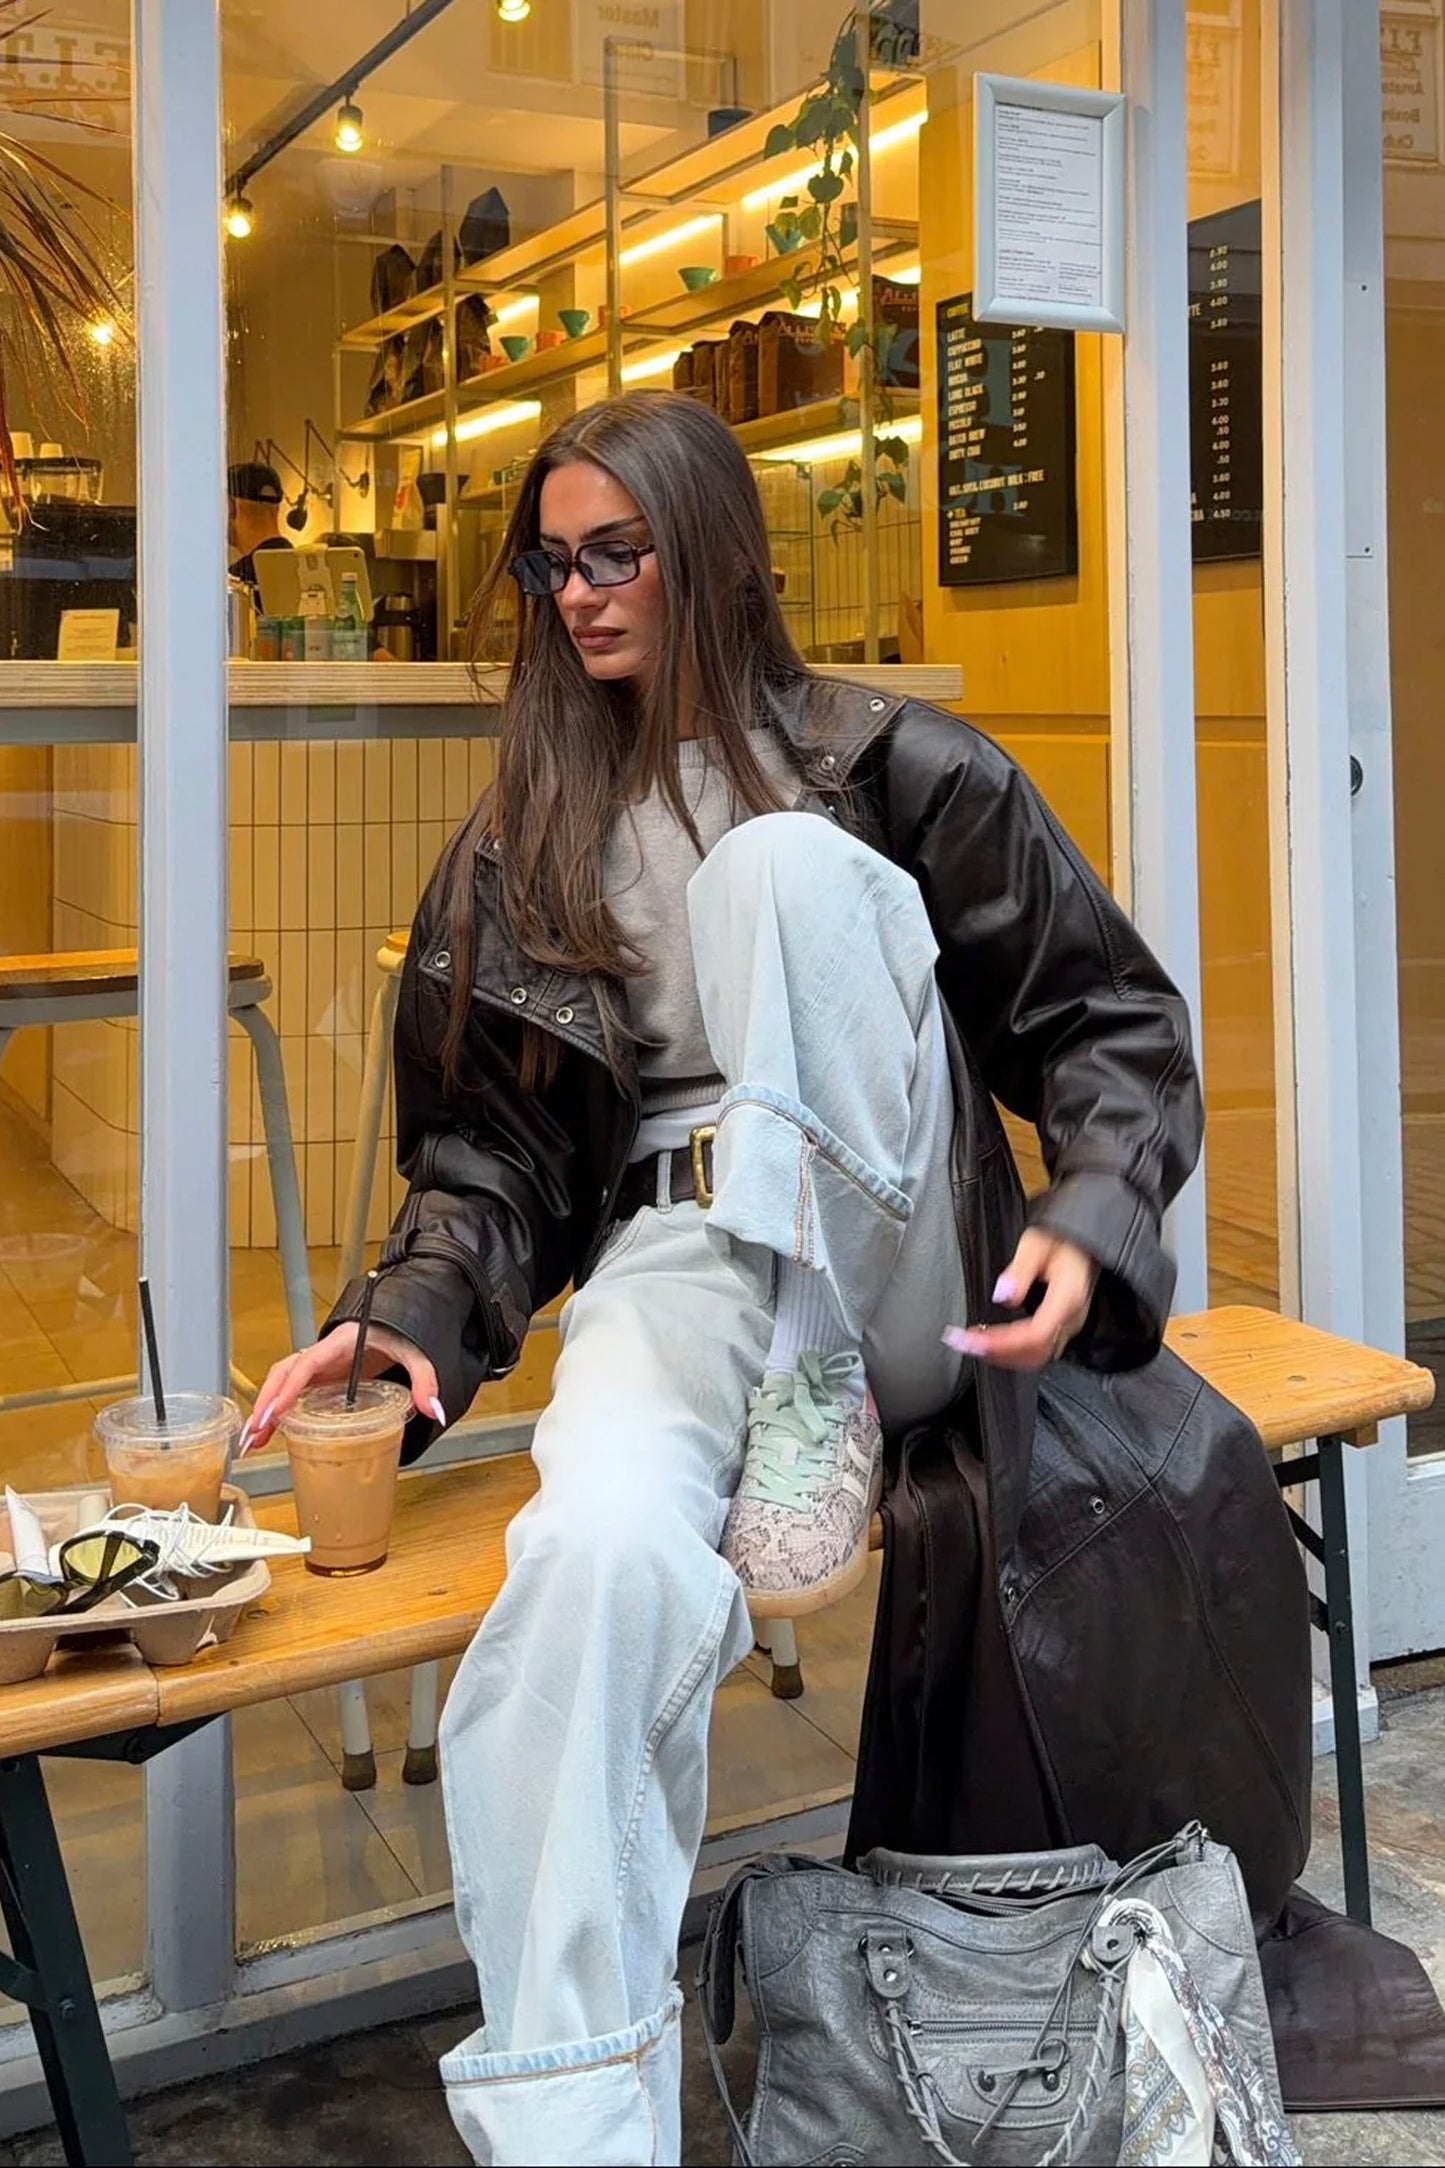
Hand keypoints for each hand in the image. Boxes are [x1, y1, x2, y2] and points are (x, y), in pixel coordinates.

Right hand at [238, 1324, 443, 1455]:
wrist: (397, 1321)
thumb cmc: (400, 1333)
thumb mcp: (416, 1352)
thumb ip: (425, 1378)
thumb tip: (433, 1408)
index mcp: (340, 1343)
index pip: (307, 1364)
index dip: (288, 1388)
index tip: (274, 1412)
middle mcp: (323, 1353)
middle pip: (284, 1374)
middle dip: (266, 1402)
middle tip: (255, 1433)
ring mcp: (319, 1365)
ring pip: (283, 1383)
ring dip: (266, 1410)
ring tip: (253, 1441)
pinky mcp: (322, 1377)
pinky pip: (293, 1392)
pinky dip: (278, 1412)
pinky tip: (269, 1436)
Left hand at [942, 1230, 1098, 1373]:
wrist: (1084, 1241)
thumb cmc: (1063, 1239)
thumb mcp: (1037, 1243)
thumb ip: (1020, 1270)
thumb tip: (1002, 1295)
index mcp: (1068, 1298)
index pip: (1035, 1334)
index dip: (1002, 1342)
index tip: (972, 1339)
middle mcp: (1072, 1318)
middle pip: (1035, 1353)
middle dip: (997, 1353)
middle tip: (964, 1343)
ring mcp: (1070, 1325)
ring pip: (1037, 1357)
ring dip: (1004, 1357)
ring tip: (974, 1345)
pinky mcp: (1064, 1326)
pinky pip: (1040, 1351)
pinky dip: (1014, 1353)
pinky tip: (995, 1345)